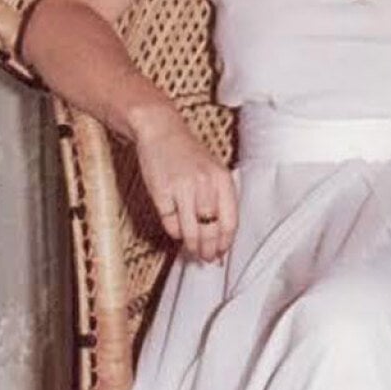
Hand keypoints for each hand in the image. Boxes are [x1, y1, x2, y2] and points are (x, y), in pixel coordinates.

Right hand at [133, 111, 236, 263]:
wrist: (161, 131)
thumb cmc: (188, 153)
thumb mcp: (212, 171)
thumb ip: (219, 200)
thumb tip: (220, 236)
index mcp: (222, 179)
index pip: (230, 221)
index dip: (226, 242)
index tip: (222, 253)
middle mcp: (205, 184)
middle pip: (211, 230)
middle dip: (209, 249)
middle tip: (207, 258)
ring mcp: (182, 188)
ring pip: (191, 231)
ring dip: (193, 246)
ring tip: (194, 252)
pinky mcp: (161, 192)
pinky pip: (170, 223)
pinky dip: (174, 231)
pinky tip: (178, 232)